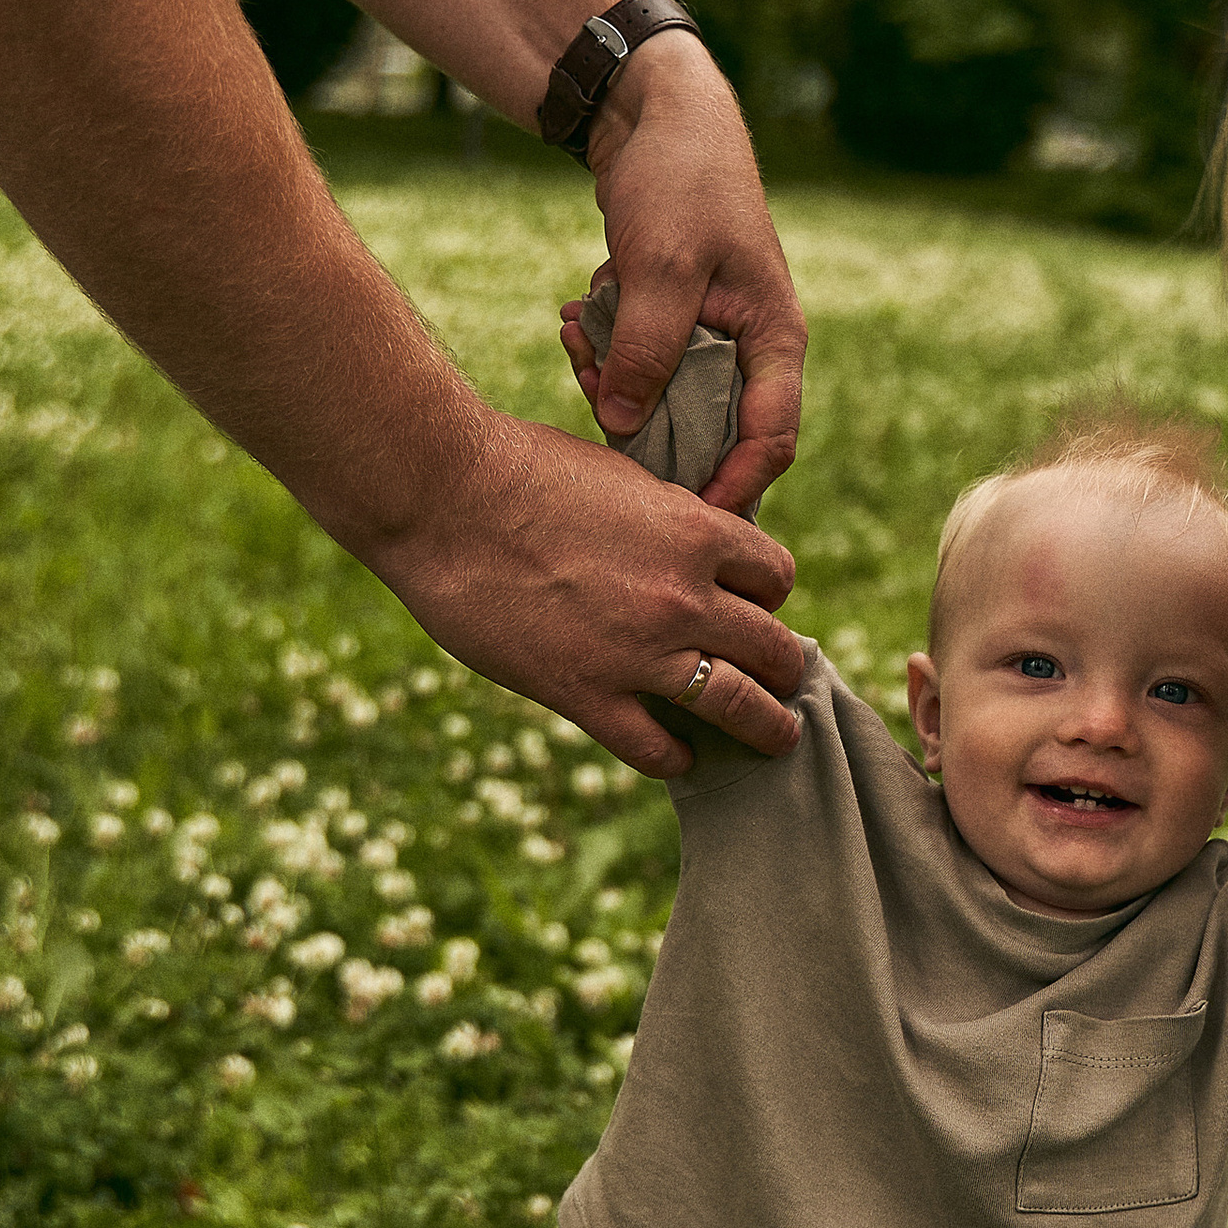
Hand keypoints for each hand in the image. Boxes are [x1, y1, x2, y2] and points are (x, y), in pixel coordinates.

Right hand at [370, 403, 806, 776]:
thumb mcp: (621, 475)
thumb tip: (687, 541)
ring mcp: (638, 652)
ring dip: (767, 726)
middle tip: (784, 678)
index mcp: (697, 531)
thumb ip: (665, 518)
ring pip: (738, 706)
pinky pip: (655, 748)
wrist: (443, 499)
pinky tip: (680, 757)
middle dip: (783, 665)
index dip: (769, 594)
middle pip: (772, 647)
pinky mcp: (585, 694)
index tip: (757, 606)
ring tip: (777, 738)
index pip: (775, 576)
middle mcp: (683, 597)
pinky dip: (676, 758)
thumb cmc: (521, 468)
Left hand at [585, 38, 806, 515]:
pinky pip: (639, 364)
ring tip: (573, 334)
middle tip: (590, 395)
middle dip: (644, 425)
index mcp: (774, 341)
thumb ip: (645, 350)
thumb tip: (621, 425)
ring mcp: (710, 338)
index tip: (682, 514)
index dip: (732, 486)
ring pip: (662, 400)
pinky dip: (604, 350)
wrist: (657, 114)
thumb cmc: (680, 181)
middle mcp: (749, 349)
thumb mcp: (660, 268)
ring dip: (611, 380)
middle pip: (707, 431)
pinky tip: (574, 317)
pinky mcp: (671, 323)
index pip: (770, 440)